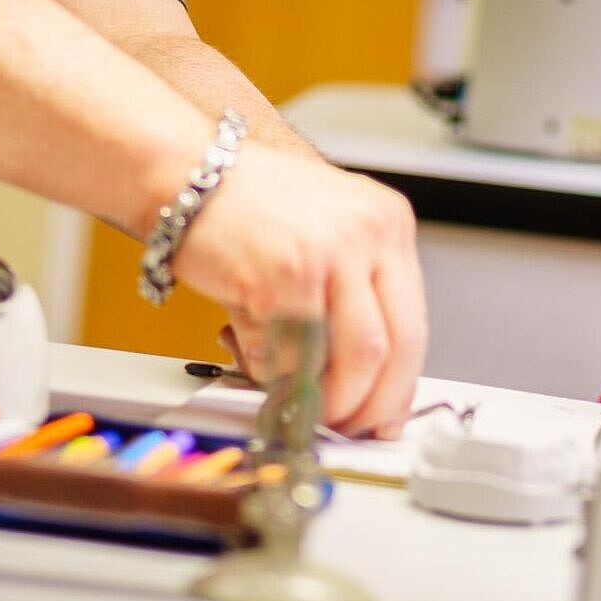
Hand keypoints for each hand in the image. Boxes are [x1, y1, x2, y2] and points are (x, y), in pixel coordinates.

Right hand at [167, 142, 426, 435]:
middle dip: (371, 406)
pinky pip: (294, 354)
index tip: (383, 415)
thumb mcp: (327, 232)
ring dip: (328, 402)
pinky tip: (253, 357)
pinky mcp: (284, 275)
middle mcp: (369, 234)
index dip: (399, 385)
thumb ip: (352, 296)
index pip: (414, 324)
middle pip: (396, 348)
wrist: (186, 172)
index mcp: (389, 224)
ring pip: (354, 361)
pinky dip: (274, 375)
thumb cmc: (246, 206)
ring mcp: (330, 253)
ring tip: (301, 405)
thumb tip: (366, 381)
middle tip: (348, 427)